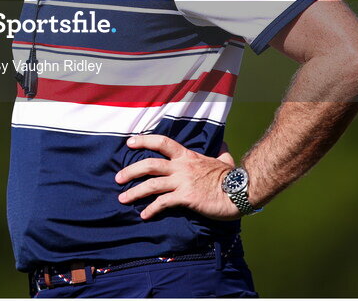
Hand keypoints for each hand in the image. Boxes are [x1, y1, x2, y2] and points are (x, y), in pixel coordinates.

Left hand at [115, 135, 240, 220]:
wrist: (239, 192)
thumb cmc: (232, 178)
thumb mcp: (224, 160)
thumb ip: (220, 152)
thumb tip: (224, 144)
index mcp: (187, 156)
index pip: (162, 142)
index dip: (144, 141)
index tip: (129, 142)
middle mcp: (181, 167)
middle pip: (149, 165)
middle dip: (130, 171)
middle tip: (118, 178)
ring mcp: (182, 182)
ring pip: (151, 185)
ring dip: (134, 192)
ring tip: (122, 199)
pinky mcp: (185, 198)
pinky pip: (163, 203)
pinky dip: (151, 209)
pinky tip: (144, 215)